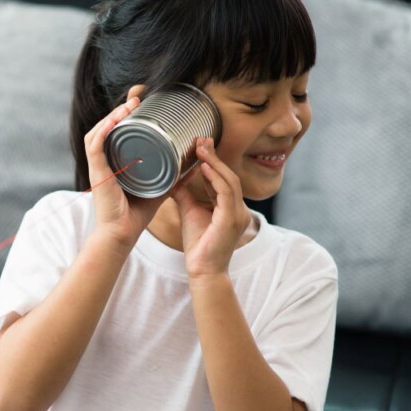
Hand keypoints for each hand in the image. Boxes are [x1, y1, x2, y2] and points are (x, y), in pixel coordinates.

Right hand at [84, 93, 169, 244]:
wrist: (123, 234)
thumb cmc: (136, 214)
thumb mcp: (160, 188)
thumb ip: (175, 175)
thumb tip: (195, 163)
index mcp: (114, 162)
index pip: (113, 132)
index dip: (122, 115)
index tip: (139, 103)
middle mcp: (104, 162)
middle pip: (105, 128)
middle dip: (119, 110)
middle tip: (137, 98)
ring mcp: (98, 167)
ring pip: (98, 132)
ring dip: (112, 115)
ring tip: (130, 105)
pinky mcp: (97, 174)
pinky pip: (95, 146)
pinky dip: (103, 131)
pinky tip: (115, 120)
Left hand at [171, 138, 250, 276]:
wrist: (203, 271)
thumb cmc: (199, 245)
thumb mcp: (190, 212)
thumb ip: (185, 194)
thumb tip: (173, 177)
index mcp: (229, 206)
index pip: (223, 177)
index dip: (212, 160)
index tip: (200, 143)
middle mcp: (237, 208)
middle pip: (228, 175)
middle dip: (214, 156)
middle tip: (201, 139)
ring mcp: (237, 214)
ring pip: (229, 181)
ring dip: (214, 163)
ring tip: (201, 148)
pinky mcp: (231, 220)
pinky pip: (226, 194)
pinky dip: (216, 179)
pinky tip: (205, 168)